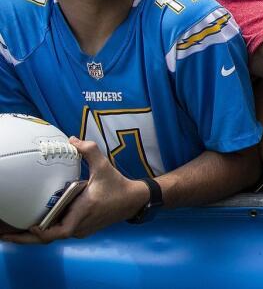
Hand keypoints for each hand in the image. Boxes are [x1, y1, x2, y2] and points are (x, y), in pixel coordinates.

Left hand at [1, 138, 147, 243]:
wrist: (134, 200)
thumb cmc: (118, 185)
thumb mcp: (104, 166)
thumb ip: (89, 150)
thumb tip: (71, 140)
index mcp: (83, 211)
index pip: (60, 231)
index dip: (43, 232)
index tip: (30, 226)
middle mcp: (81, 224)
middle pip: (49, 238)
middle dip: (26, 239)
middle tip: (6, 235)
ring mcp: (82, 229)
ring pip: (54, 235)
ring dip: (35, 234)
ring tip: (15, 231)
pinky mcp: (83, 229)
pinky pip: (60, 232)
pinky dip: (46, 230)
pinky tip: (36, 224)